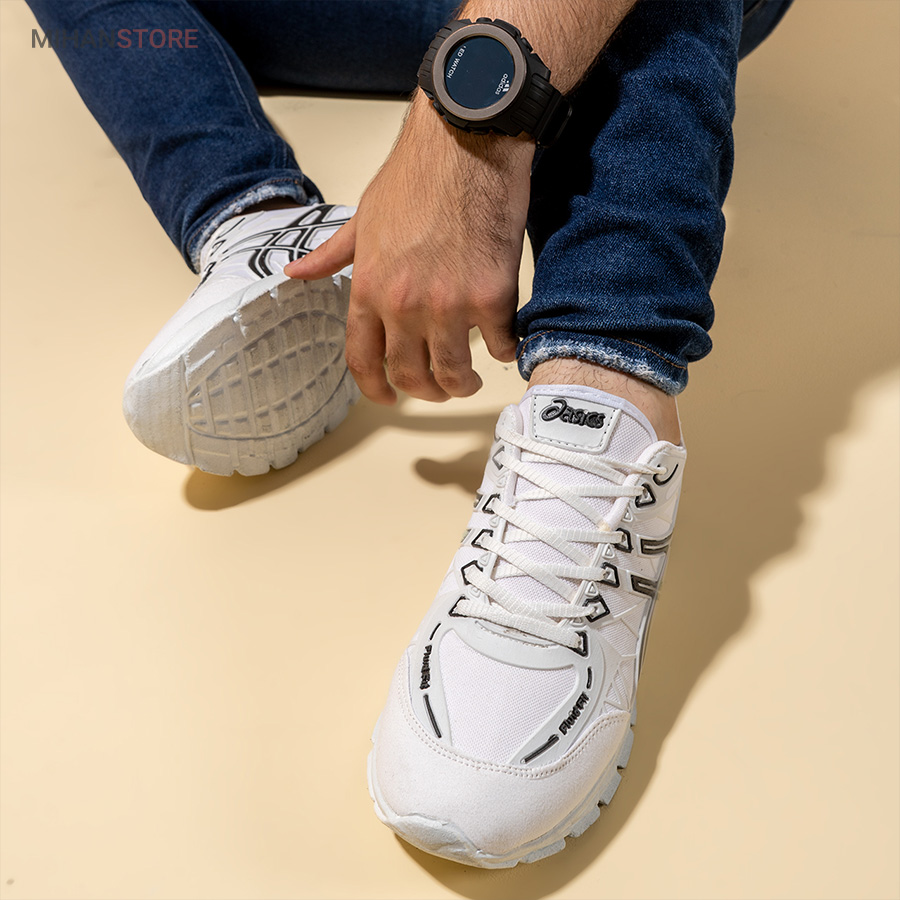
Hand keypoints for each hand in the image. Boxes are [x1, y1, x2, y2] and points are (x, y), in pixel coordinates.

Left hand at [285, 96, 533, 404]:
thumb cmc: (415, 176)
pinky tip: (504, 343)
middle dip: (427, 392)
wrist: (466, 144)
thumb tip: (297, 275)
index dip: (376, 389)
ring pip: (454, 373)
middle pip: (411, 377)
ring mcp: (448, 304)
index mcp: (369, 288)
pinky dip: (504, 350)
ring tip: (470, 378)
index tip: (389, 397)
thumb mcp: (362, 218)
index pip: (363, 360)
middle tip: (440, 389)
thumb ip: (332, 256)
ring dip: (463, 384)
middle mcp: (403, 305)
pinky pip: (500, 346)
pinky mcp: (491, 297)